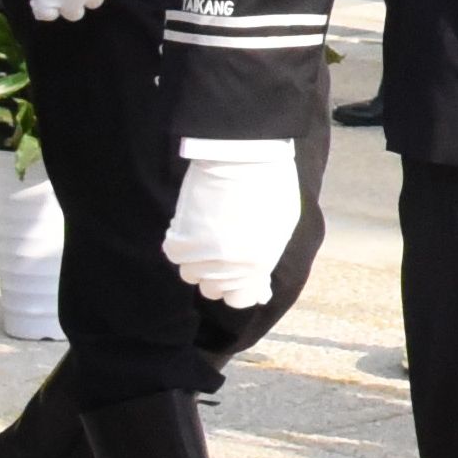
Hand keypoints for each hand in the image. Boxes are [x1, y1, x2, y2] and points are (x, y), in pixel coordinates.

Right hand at [163, 143, 301, 307]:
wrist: (243, 157)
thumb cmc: (272, 188)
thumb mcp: (281, 229)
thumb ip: (266, 260)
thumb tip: (259, 286)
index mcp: (256, 266)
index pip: (240, 300)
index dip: (243, 289)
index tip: (245, 277)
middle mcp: (225, 268)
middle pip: (213, 290)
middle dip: (222, 276)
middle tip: (227, 252)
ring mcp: (200, 255)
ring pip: (191, 274)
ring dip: (200, 262)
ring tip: (211, 236)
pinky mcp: (179, 238)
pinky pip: (175, 254)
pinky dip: (184, 244)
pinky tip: (195, 226)